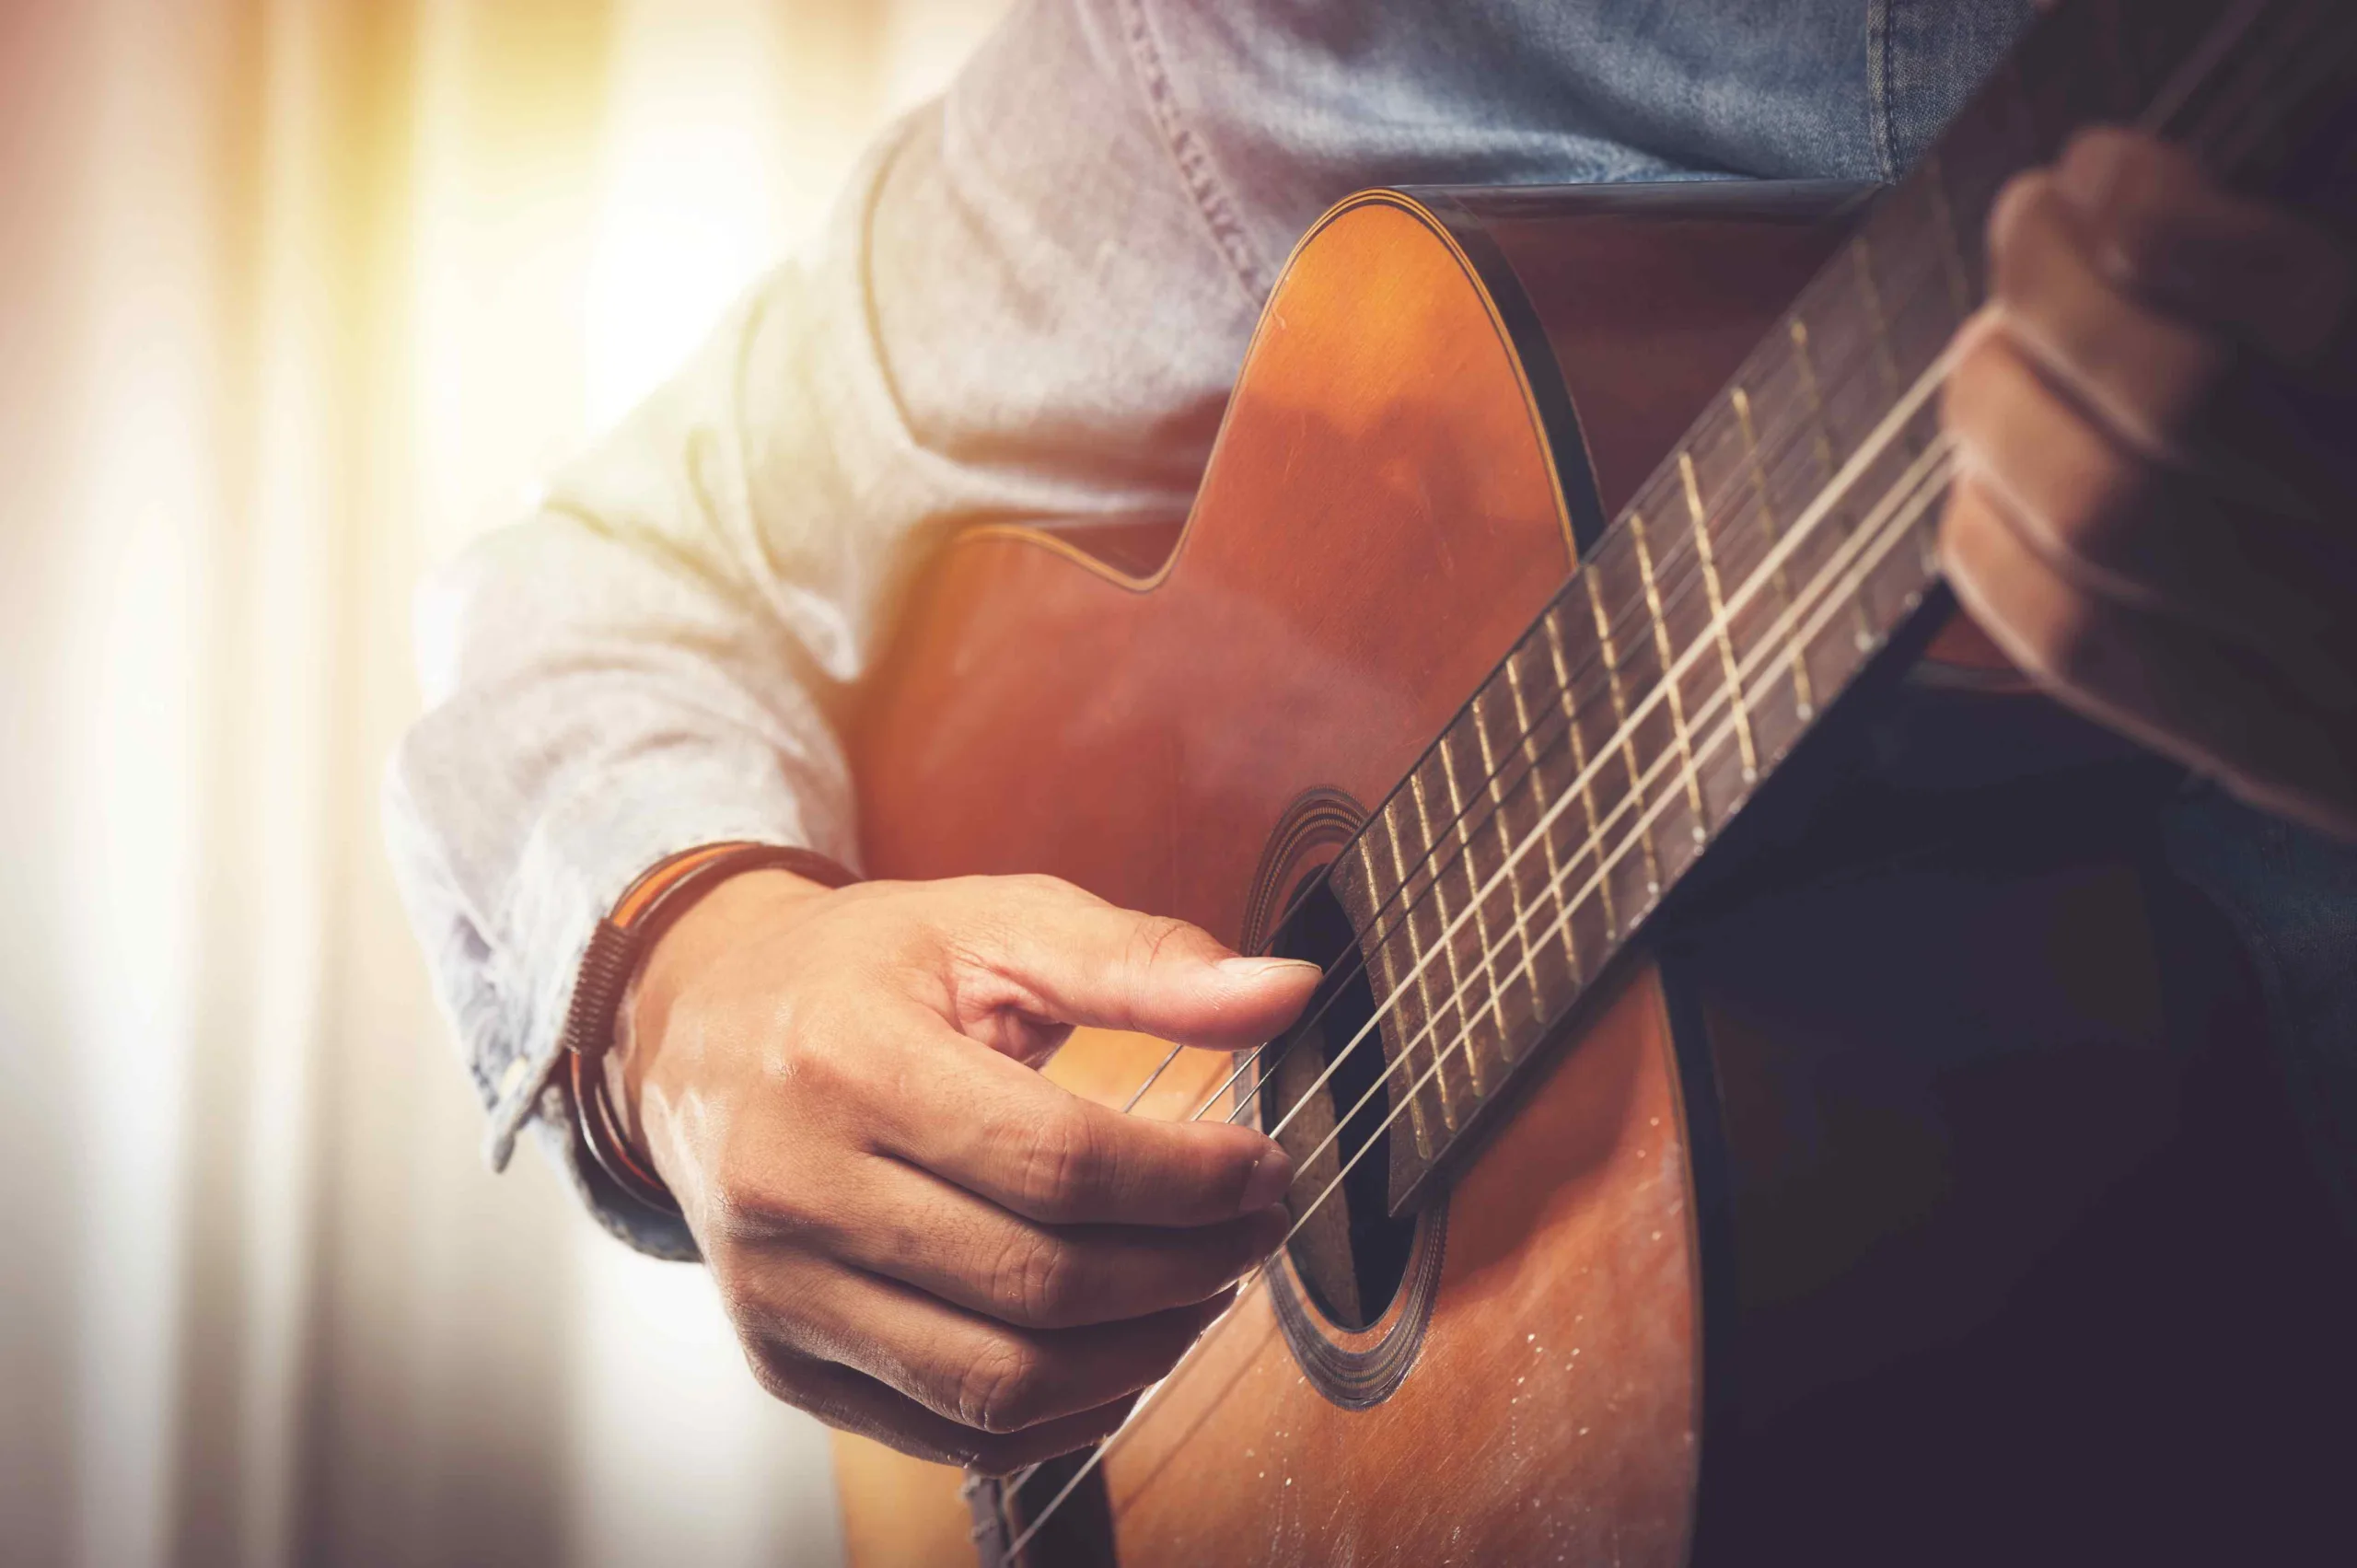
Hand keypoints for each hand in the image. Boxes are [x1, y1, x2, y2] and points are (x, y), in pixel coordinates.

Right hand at [608, 868, 1317, 1470]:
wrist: (698, 1035)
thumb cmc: (859, 974)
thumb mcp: (992, 924)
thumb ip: (1141, 961)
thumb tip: (1286, 992)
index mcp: (846, 1060)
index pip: (1055, 1162)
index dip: (1187, 1181)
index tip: (1260, 1166)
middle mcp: (795, 1188)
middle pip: (1038, 1280)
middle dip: (1187, 1268)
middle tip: (1253, 1227)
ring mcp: (782, 1292)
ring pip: (999, 1382)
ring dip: (1140, 1353)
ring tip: (1200, 1290)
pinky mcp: (785, 1362)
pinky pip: (948, 1433)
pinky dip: (1061, 1415)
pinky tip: (1118, 1351)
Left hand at [1941, 127, 2356, 839]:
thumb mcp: (2350, 375)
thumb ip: (2278, 305)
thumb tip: (2117, 201)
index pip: (2314, 315)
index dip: (2173, 229)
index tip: (2103, 169)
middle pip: (2181, 402)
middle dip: (2060, 298)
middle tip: (2025, 232)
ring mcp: (2347, 677)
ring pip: (2105, 517)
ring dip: (2005, 407)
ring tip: (1988, 349)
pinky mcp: (2280, 757)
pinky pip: (2080, 644)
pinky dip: (1993, 545)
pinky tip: (1981, 488)